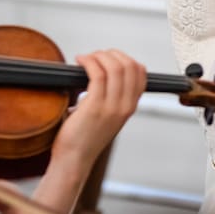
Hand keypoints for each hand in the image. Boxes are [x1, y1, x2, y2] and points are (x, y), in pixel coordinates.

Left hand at [50, 50, 145, 170]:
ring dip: (99, 55)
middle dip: (111, 53)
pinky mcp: (95, 107)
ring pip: (114, 67)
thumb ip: (111, 96)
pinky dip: (89, 62)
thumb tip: (102, 70)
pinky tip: (80, 61)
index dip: (124, 58)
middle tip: (95, 56)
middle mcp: (125, 106)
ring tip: (87, 58)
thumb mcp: (107, 115)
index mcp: (130, 107)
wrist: (74, 159)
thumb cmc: (84, 137)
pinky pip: (97, 74)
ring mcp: (111, 107)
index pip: (140, 72)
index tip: (108, 58)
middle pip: (128, 65)